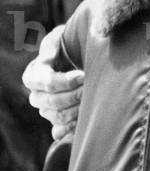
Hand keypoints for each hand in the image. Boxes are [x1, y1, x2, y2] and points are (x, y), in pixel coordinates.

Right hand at [22, 25, 81, 140]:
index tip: (82, 75)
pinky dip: (72, 127)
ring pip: (58, 116)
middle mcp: (37, 95)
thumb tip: (48, 54)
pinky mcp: (57, 122)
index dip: (64, 81)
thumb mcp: (61, 38)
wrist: (84, 63)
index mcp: (34, 75)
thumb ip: (52, 43)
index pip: (46, 83)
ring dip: (78, 109)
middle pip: (52, 102)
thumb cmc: (71, 47)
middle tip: (92, 87)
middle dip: (75, 95)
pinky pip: (60, 131)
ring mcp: (46, 110)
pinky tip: (86, 118)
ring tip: (95, 98)